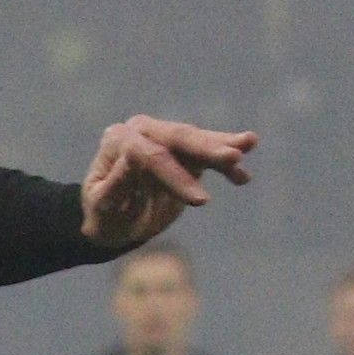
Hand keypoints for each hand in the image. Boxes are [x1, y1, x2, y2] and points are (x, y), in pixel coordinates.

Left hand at [79, 116, 254, 252]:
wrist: (114, 223)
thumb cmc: (104, 217)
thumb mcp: (103, 206)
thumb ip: (117, 182)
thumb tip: (134, 156)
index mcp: (117, 141)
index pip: (149, 154)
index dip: (175, 177)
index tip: (201, 202)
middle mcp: (141, 131)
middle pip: (177, 137)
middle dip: (206, 148)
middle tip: (234, 157)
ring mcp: (164, 137)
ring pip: (197, 140)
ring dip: (224, 145)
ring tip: (249, 143)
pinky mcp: (184, 149)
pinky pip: (208, 152)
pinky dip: (227, 160)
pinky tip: (244, 168)